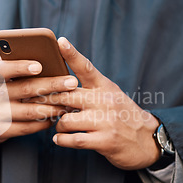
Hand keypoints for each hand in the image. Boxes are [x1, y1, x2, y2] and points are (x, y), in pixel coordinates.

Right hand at [0, 55, 77, 143]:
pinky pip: (27, 128)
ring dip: (52, 106)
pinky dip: (43, 122)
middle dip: (51, 85)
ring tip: (69, 101)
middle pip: (24, 89)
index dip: (20, 67)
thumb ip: (10, 59)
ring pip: (29, 111)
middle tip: (72, 82)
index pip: (3, 69)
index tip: (40, 66)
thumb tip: (36, 46)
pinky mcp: (0, 131)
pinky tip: (55, 116)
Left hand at [30, 37, 159, 169]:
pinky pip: (74, 140)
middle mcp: (105, 101)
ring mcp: (106, 122)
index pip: (86, 67)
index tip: (60, 41)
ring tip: (58, 125)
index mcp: (105, 87)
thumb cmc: (122, 115)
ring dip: (57, 124)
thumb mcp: (111, 95)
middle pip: (66, 95)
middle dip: (47, 99)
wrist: (148, 140)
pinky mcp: (105, 141)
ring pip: (66, 120)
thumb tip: (59, 85)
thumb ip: (89, 89)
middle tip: (34, 100)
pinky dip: (62, 140)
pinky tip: (58, 139)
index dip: (72, 54)